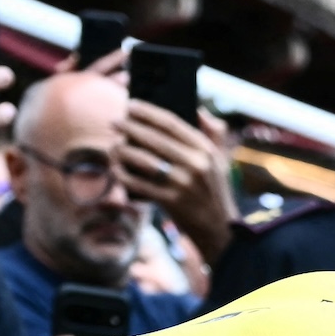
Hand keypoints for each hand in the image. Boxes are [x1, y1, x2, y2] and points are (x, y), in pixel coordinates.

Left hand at [119, 97, 237, 262]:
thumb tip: (197, 109)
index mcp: (205, 150)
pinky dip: (124, 176)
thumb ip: (214, 132)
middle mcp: (195, 164)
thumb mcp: (220, 160)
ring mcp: (183, 184)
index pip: (171, 123)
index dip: (147, 112)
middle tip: (114, 123)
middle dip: (129, 128)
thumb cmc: (214, 191)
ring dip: (123, 151)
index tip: (130, 106)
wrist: (218, 230)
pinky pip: (140, 184)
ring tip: (114, 147)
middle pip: (154, 139)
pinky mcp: (172, 202)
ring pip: (143, 160)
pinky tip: (115, 170)